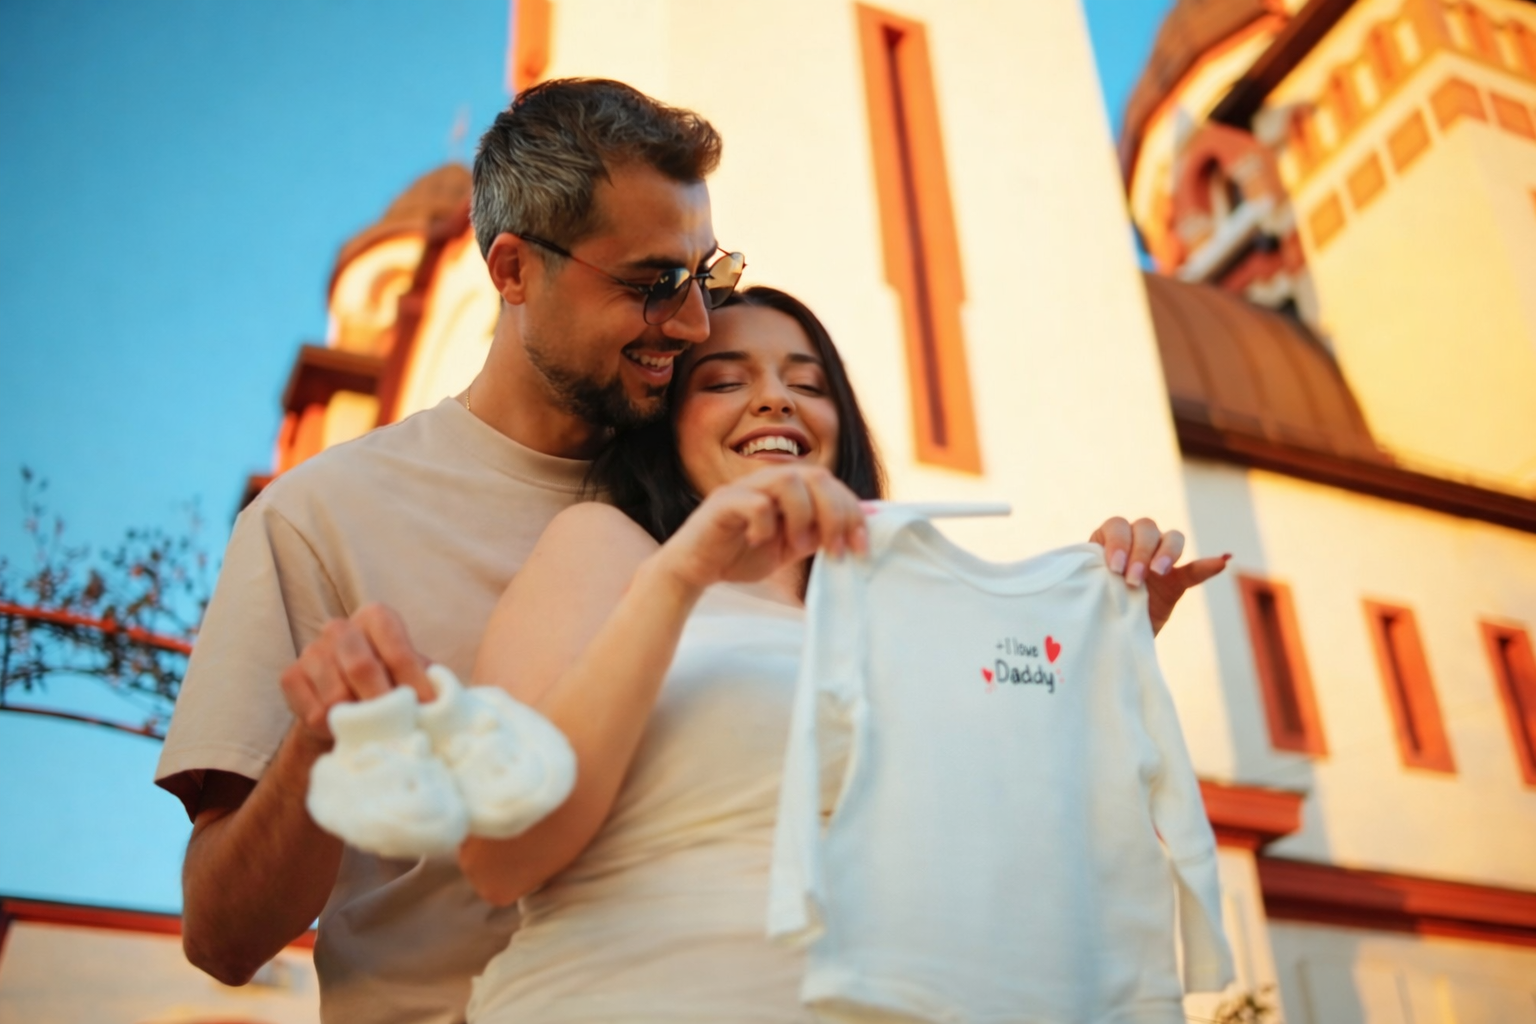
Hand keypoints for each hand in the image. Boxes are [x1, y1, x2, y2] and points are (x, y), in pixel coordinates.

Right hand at [279, 603, 432, 744]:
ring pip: (336, 695)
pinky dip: (333, 729)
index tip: (427, 709)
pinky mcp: (291, 676)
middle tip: (398, 727)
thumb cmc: (390, 686)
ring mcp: (311, 651)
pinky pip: (314, 712)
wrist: (347, 706)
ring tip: (374, 729)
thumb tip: (438, 705)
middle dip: (383, 702)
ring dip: (358, 720)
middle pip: (361, 667)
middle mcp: (340, 628)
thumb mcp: (413, 678)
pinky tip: (345, 728)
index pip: (396, 648)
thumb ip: (427, 683)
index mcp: (376, 618)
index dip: (414, 682)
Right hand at [653, 465, 867, 593]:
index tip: (861, 547)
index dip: (852, 512)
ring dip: (803, 515)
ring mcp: (744, 489)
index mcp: (787, 489)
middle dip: (835, 513)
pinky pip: (754, 502)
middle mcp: (767, 481)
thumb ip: (815, 535)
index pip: (830, 484)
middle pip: (815, 475)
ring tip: (797, 547)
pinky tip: (760, 542)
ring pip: (788, 480)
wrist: (694, 569)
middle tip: (837, 550)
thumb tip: (854, 532)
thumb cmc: (739, 554)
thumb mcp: (788, 547)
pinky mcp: (722, 504)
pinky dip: (765, 524)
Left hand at [1089, 517, 1229, 635]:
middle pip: (1146, 528)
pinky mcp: (1176, 582)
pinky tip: (1222, 561)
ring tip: (1158, 572)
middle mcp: (1135, 544)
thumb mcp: (1085, 590)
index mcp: (1108, 540)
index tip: (1114, 567)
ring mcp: (1158, 562)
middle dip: (1140, 551)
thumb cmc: (1090, 608)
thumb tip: (1085, 578)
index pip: (1118, 526)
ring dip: (1166, 552)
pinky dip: (1207, 565)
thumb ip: (1090, 578)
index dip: (1118, 542)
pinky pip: (1194, 570)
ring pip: (1171, 539)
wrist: (1106, 635)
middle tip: (1133, 578)